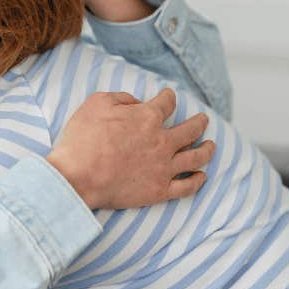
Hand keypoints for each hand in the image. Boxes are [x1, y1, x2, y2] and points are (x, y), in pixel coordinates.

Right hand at [46, 87, 214, 210]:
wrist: (77, 177)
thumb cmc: (83, 139)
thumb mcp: (96, 103)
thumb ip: (121, 98)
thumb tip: (136, 103)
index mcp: (147, 117)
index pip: (167, 103)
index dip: (168, 97)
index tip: (168, 97)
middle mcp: (162, 141)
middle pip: (190, 129)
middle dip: (199, 122)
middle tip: (203, 120)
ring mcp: (163, 168)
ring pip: (196, 157)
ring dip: (207, 149)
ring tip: (211, 146)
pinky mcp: (159, 190)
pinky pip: (187, 186)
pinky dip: (197, 180)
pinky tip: (202, 176)